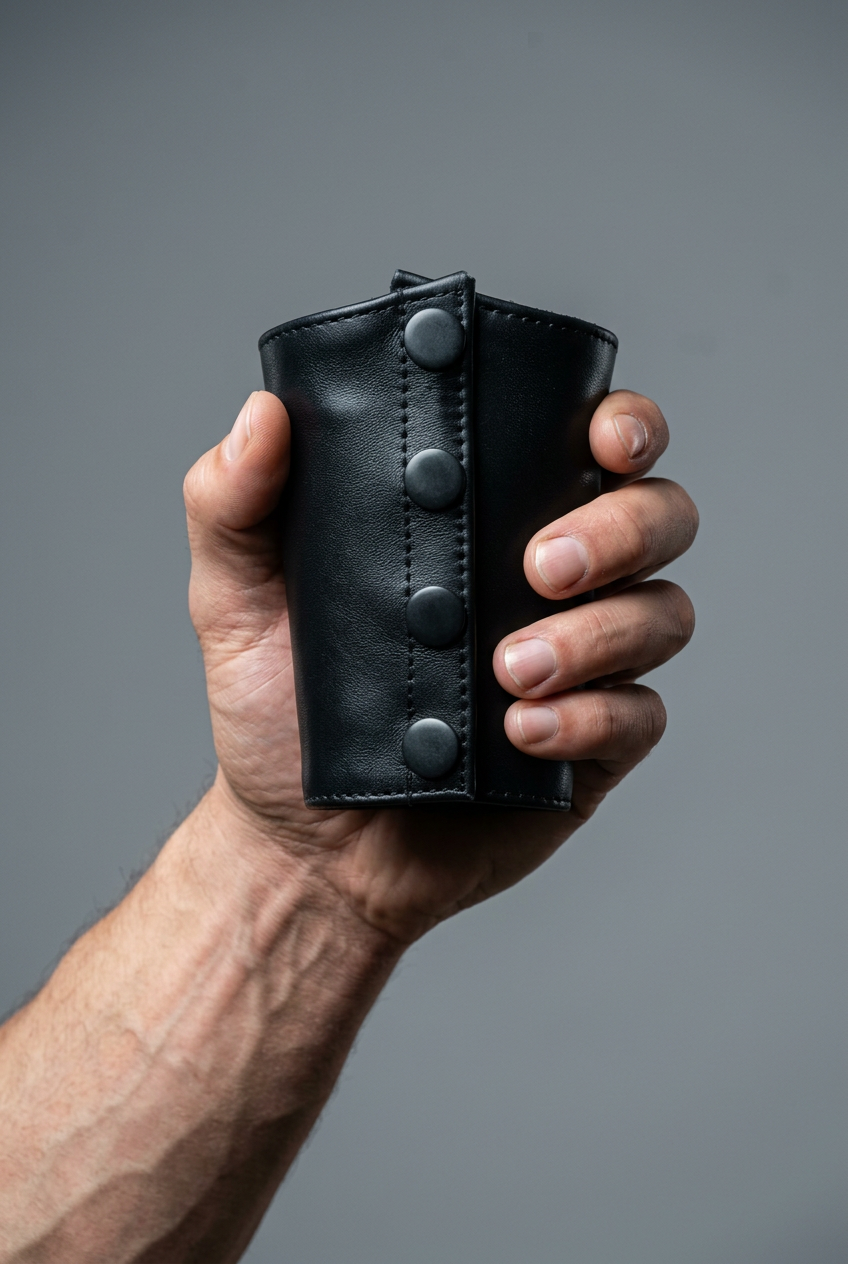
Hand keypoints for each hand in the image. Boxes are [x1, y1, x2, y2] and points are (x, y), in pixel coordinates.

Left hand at [184, 389, 696, 942]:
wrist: (303, 845)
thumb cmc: (278, 712)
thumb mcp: (234, 600)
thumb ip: (232, 505)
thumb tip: (262, 415)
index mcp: (488, 520)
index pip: (591, 446)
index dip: (626, 426)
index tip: (603, 441)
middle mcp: (552, 582)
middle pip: (658, 518)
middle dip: (620, 529)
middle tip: (538, 567)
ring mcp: (581, 664)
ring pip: (663, 613)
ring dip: (599, 632)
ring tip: (508, 667)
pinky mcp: (591, 747)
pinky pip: (639, 716)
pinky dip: (592, 717)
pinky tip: (521, 730)